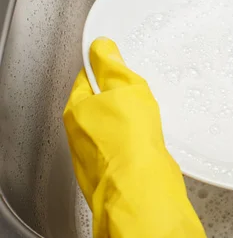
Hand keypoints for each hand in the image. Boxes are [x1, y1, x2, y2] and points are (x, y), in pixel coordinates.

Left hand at [63, 38, 218, 237]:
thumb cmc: (129, 142)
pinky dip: (138, 145)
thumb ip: (112, 65)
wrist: (140, 190)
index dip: (108, 68)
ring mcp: (95, 157)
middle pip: (101, 104)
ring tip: (149, 122)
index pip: (88, 77)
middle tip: (143, 96)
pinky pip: (126, 150)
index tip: (123, 66)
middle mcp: (79, 135)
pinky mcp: (114, 173)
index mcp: (76, 109)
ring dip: (132, 123)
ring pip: (114, 129)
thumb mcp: (126, 88)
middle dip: (123, 99)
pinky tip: (151, 144)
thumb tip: (102, 48)